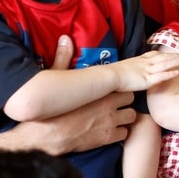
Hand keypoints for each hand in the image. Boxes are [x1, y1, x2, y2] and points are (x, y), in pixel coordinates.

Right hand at [23, 35, 134, 153]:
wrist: (47, 136)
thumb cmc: (52, 108)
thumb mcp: (56, 80)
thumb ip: (64, 59)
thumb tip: (65, 39)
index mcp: (100, 91)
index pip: (124, 86)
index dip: (120, 89)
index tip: (113, 91)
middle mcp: (109, 106)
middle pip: (131, 101)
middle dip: (125, 102)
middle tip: (117, 104)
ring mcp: (110, 123)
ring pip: (131, 117)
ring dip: (125, 118)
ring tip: (116, 118)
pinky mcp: (107, 138)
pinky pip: (124, 134)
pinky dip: (119, 133)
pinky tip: (109, 132)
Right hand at [113, 51, 178, 90]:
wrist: (110, 76)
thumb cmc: (114, 74)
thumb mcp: (125, 68)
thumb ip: (132, 69)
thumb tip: (132, 72)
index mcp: (140, 60)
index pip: (155, 55)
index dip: (165, 53)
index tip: (173, 52)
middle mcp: (145, 63)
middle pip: (164, 57)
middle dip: (175, 55)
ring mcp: (147, 71)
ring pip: (165, 64)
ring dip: (176, 61)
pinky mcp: (146, 80)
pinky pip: (160, 76)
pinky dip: (169, 73)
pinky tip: (178, 72)